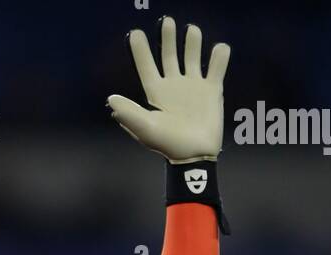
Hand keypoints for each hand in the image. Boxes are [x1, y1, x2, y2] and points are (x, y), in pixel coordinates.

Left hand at [107, 16, 229, 163]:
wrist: (195, 156)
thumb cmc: (168, 144)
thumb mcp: (146, 129)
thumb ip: (129, 113)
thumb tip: (110, 100)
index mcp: (157, 93)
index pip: (146, 66)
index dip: (140, 50)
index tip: (135, 33)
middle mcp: (174, 86)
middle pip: (169, 55)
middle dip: (167, 38)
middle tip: (166, 22)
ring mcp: (194, 86)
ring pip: (192, 56)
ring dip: (192, 42)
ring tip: (191, 30)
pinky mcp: (212, 90)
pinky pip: (217, 68)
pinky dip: (219, 56)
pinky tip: (219, 49)